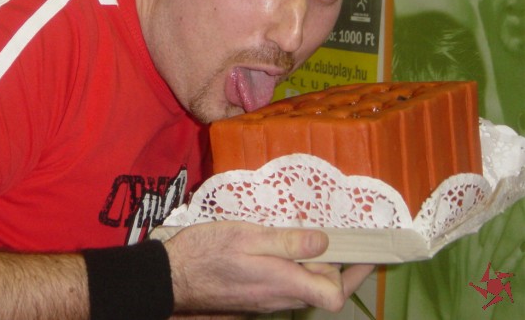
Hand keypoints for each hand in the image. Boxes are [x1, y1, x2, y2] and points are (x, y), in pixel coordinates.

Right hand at [164, 221, 373, 314]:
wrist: (171, 276)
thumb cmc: (207, 253)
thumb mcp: (248, 237)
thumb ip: (288, 241)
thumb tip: (325, 242)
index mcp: (282, 281)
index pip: (333, 295)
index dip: (354, 275)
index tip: (366, 251)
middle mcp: (280, 296)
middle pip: (324, 291)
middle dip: (343, 268)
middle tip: (353, 242)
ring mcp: (267, 299)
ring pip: (307, 288)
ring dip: (321, 267)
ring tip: (326, 239)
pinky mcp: (256, 296)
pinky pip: (289, 285)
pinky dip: (300, 268)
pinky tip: (292, 247)